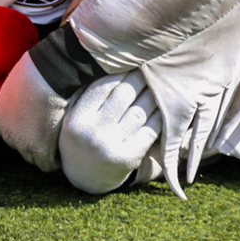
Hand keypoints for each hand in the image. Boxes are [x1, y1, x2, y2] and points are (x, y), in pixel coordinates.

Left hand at [0, 53, 70, 171]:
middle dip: (37, 142)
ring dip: (48, 151)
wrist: (50, 74)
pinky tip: (65, 146)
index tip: (41, 124)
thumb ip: (18, 103)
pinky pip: (48, 164)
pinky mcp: (39, 150)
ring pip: (35, 158)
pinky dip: (57, 159)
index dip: (29, 131)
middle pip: (22, 148)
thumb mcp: (16, 87)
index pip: (12, 136)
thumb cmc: (37, 72)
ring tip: (60, 140)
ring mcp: (21, 144)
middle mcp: (6, 135)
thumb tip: (29, 104)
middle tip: (52, 133)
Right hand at [59, 69, 162, 193]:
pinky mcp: (130, 158)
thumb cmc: (81, 138)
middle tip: (151, 67)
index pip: (103, 86)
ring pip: (141, 110)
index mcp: (77, 118)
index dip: (120, 71)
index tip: (132, 61)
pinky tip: (165, 106)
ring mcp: (113, 146)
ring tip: (161, 82)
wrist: (85, 179)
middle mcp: (94, 132)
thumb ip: (87, 93)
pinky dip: (160, 116)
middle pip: (124, 95)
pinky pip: (150, 130)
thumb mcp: (74, 116)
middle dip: (140, 78)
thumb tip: (110, 63)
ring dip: (154, 94)